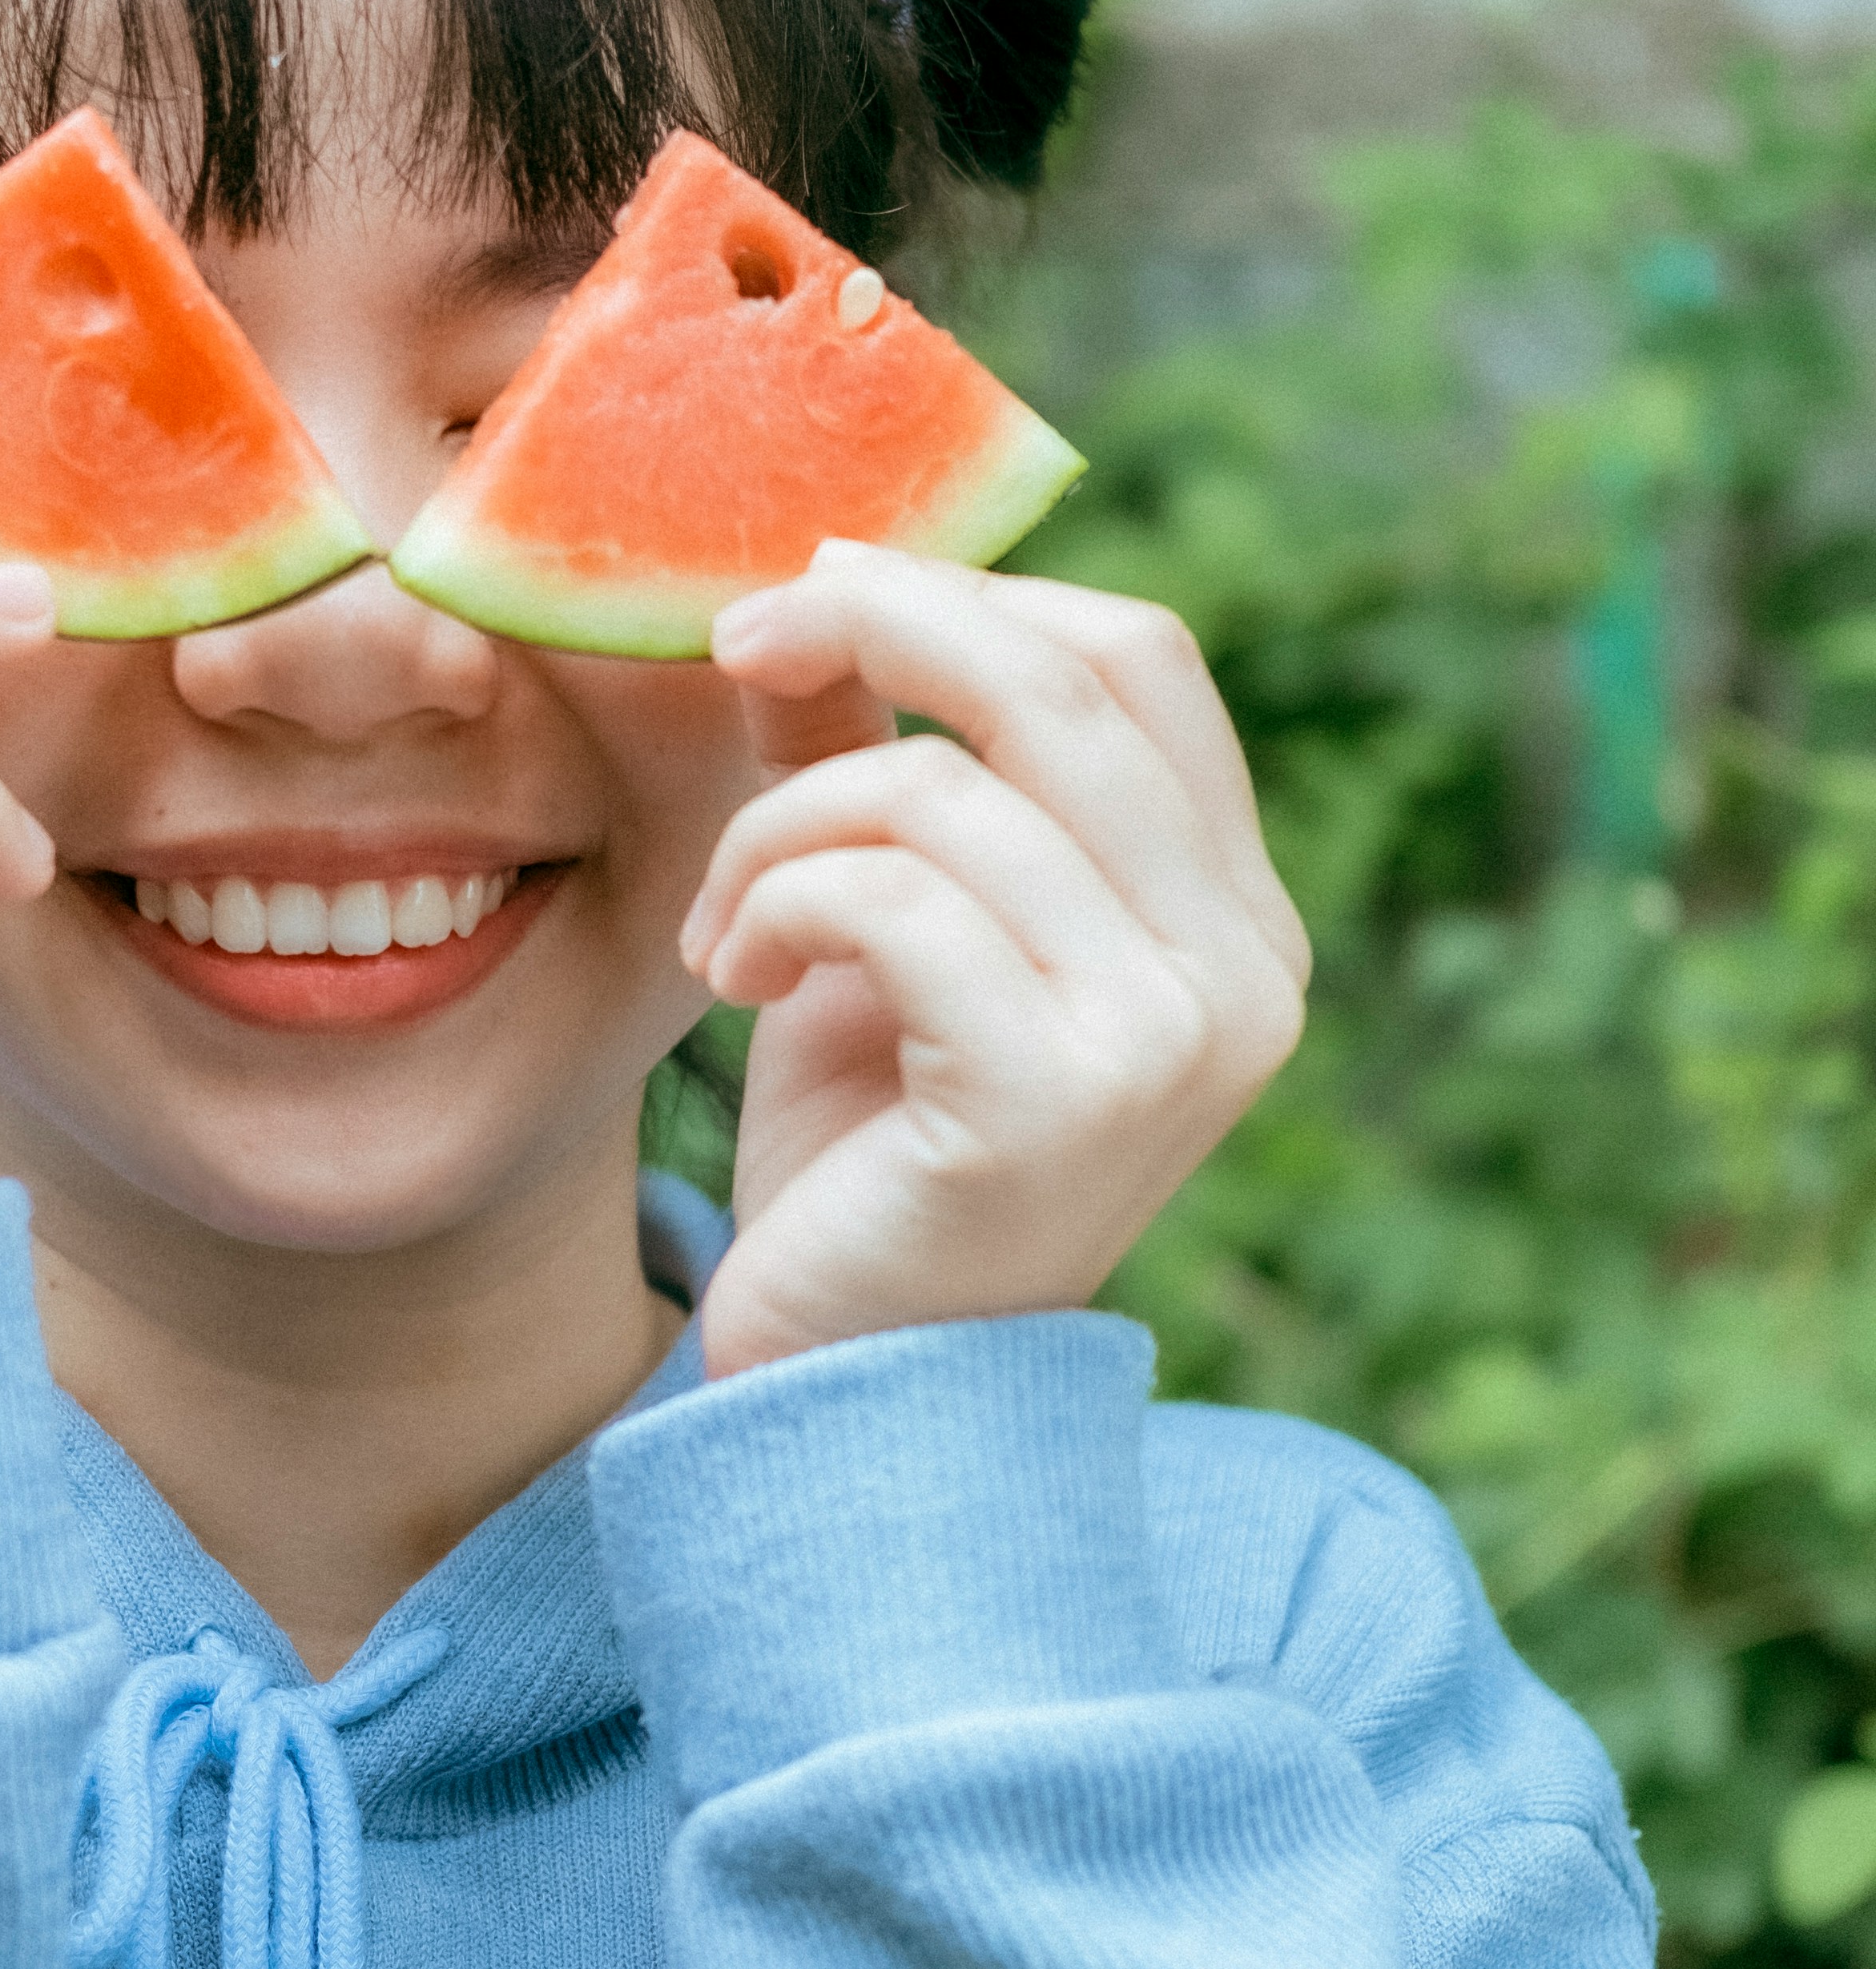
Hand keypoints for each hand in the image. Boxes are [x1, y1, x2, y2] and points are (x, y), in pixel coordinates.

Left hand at [681, 542, 1308, 1378]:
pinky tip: (737, 979)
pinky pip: (889, 897)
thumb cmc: (869, 1159)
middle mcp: (1239, 974)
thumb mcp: (878, 925)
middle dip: (876, 624)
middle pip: (1065, 683)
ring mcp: (1167, 1039)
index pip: (1140, 659)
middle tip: (739, 646)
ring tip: (729, 926)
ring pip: (944, 790)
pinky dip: (775, 905)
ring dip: (782, 827)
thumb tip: (816, 580)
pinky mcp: (1057, 1097)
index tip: (808, 593)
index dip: (968, 588)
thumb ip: (876, 757)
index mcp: (1232, 918)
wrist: (846, 1388)